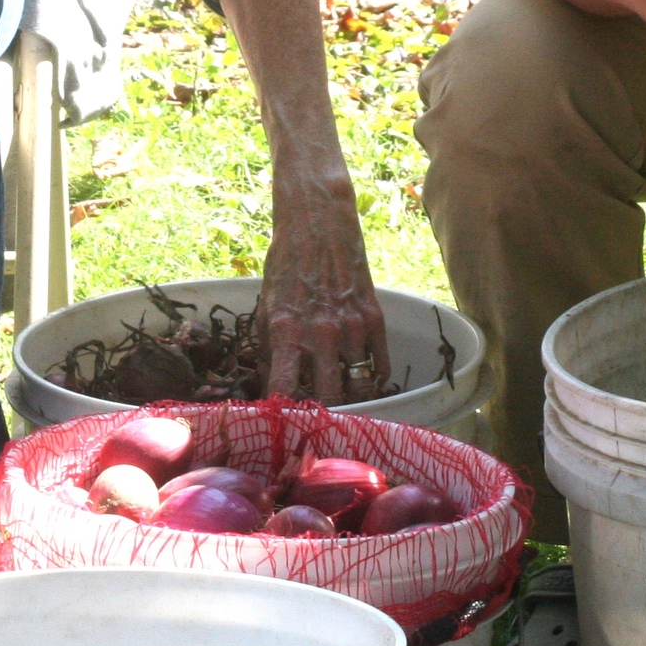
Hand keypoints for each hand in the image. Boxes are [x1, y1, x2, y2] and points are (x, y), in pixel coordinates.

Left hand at [256, 182, 389, 404]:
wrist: (318, 224)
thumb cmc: (286, 266)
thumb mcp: (265, 307)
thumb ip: (267, 350)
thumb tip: (272, 387)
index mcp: (285, 332)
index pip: (285, 391)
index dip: (284, 413)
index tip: (284, 421)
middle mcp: (320, 333)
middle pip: (329, 399)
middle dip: (323, 413)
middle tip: (318, 415)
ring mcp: (352, 327)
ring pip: (359, 387)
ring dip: (349, 398)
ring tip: (340, 398)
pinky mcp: (375, 318)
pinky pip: (380, 367)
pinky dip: (372, 380)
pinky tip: (361, 377)